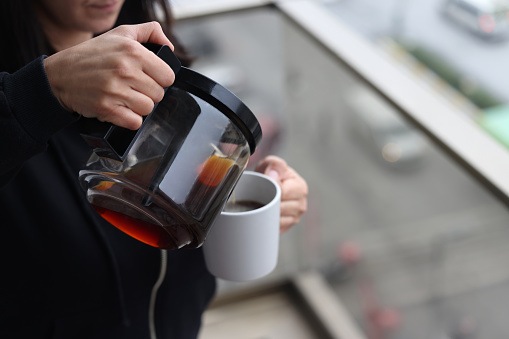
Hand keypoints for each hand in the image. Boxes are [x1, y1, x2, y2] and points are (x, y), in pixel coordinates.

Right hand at [43, 22, 174, 129]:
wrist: (59, 75)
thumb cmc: (91, 55)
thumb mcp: (121, 33)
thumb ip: (150, 32)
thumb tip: (169, 47)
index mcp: (133, 51)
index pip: (168, 76)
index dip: (160, 79)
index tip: (149, 78)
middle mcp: (125, 70)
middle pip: (159, 94)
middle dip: (148, 93)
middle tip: (133, 87)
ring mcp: (115, 90)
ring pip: (148, 109)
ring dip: (139, 106)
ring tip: (125, 97)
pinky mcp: (106, 109)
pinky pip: (134, 122)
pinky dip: (130, 119)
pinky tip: (121, 109)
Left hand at [255, 155, 307, 233]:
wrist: (266, 186)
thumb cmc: (270, 175)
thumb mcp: (271, 164)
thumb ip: (274, 164)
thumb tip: (273, 176)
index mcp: (300, 187)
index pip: (284, 193)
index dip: (270, 190)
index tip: (262, 187)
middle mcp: (301, 204)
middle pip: (281, 208)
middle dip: (267, 203)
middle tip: (259, 196)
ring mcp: (295, 218)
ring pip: (277, 220)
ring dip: (266, 214)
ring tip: (261, 204)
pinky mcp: (286, 228)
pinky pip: (275, 228)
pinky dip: (267, 223)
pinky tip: (263, 214)